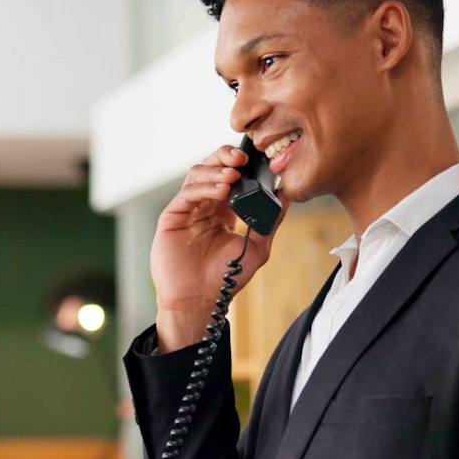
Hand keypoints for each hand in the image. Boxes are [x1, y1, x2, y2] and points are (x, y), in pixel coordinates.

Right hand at [151, 143, 284, 352]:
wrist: (200, 301)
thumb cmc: (226, 279)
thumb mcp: (257, 247)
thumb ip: (270, 220)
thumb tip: (287, 193)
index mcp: (222, 210)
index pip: (229, 175)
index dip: (239, 162)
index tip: (256, 159)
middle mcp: (203, 206)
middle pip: (211, 167)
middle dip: (225, 157)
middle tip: (242, 157)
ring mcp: (187, 210)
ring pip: (197, 175)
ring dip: (216, 171)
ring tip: (232, 177)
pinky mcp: (172, 217)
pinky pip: (187, 194)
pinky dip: (204, 188)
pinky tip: (221, 191)